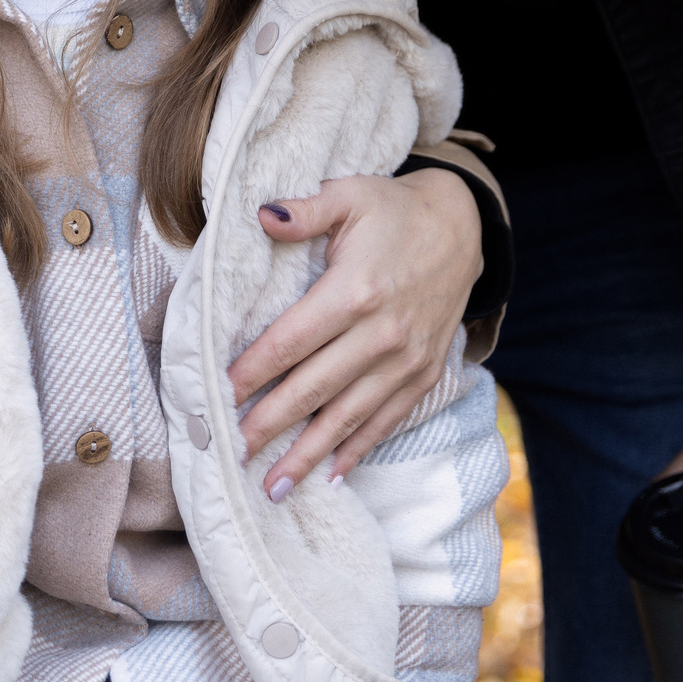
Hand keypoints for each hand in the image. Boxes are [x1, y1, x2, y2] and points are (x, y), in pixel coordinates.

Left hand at [231, 166, 482, 497]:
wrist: (463, 228)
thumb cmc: (393, 211)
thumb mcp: (350, 194)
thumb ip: (305, 209)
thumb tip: (262, 216)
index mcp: (355, 290)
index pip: (291, 341)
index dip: (253, 372)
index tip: (219, 397)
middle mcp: (382, 333)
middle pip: (313, 389)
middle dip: (269, 426)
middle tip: (232, 456)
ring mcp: (406, 360)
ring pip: (347, 416)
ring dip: (308, 454)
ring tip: (273, 487)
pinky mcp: (424, 374)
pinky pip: (386, 420)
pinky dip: (357, 450)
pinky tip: (331, 475)